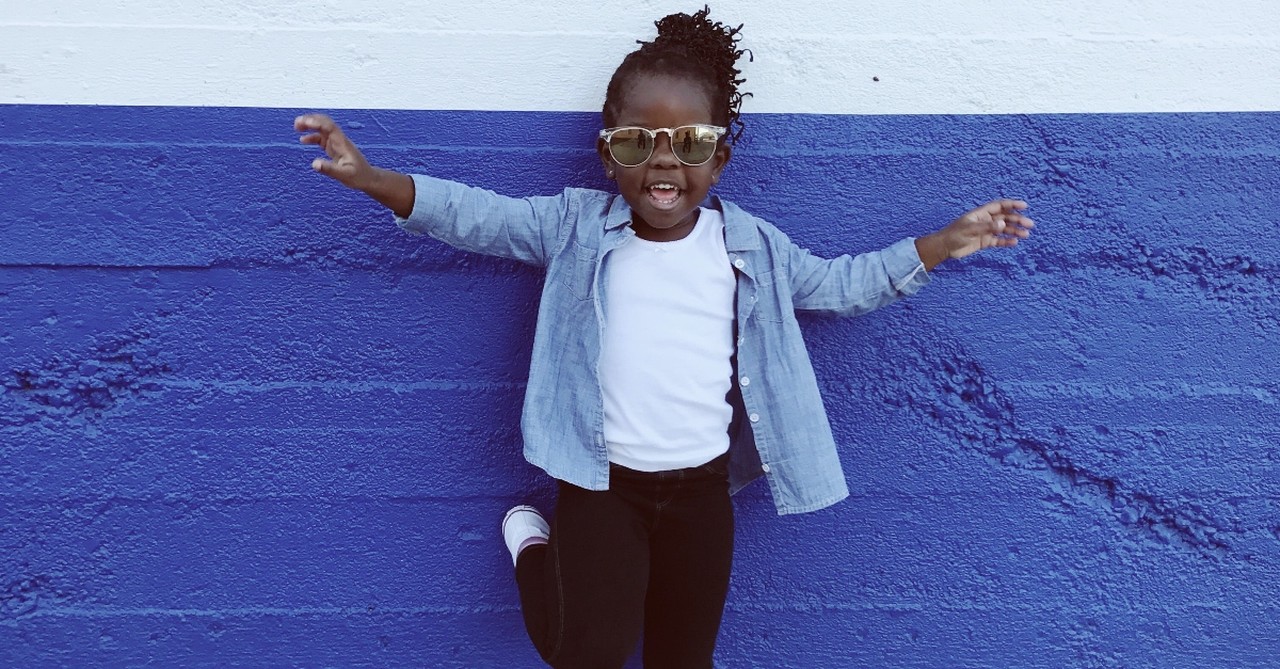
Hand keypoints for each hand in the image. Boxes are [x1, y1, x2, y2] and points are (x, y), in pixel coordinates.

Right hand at [295, 113, 375, 189]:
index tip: (304, 122)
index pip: (329, 127)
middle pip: (325, 123)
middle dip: (311, 120)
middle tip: (297, 122)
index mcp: (342, 144)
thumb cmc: (359, 176)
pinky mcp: (334, 148)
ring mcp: (337, 143)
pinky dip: (312, 137)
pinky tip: (303, 140)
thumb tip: (314, 164)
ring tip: (296, 127)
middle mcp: (339, 140)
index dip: (317, 122)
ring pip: (322, 129)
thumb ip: (329, 169)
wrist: (369, 179)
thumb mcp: (344, 175)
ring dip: (310, 126)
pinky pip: (322, 138)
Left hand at [916, 200, 1034, 268]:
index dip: (1012, 204)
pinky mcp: (984, 241)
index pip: (999, 206)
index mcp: (981, 213)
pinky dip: (1006, 241)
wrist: (944, 248)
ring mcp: (985, 231)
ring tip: (1026, 235)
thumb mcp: (970, 230)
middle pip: (1005, 218)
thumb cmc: (954, 235)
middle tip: (1029, 224)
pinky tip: (1014, 243)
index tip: (1024, 205)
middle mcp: (985, 221)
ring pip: (1003, 229)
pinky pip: (998, 240)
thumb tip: (1002, 225)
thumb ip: (986, 227)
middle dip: (1017, 220)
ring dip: (1015, 231)